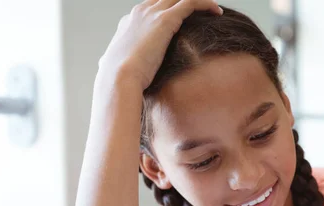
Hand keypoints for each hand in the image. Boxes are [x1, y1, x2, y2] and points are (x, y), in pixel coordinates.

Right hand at [98, 0, 222, 88]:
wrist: (119, 78)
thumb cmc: (116, 79)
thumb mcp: (112, 67)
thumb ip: (115, 63)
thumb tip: (106, 69)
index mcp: (128, 23)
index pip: (150, 10)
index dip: (166, 13)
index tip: (179, 23)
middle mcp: (140, 13)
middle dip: (181, 3)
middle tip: (200, 11)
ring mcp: (152, 14)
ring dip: (197, 1)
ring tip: (213, 9)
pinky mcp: (166, 20)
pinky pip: (190, 2)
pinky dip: (205, 4)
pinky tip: (217, 11)